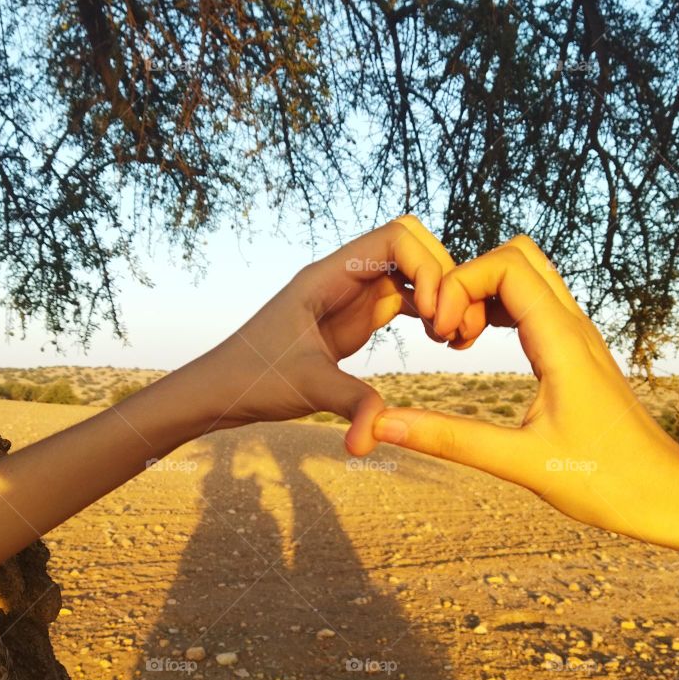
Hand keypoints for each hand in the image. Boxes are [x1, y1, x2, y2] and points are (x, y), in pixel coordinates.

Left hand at [204, 215, 458, 454]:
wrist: (223, 392)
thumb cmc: (252, 379)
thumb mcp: (308, 387)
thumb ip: (349, 404)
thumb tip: (371, 442)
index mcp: (328, 276)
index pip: (395, 237)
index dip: (426, 265)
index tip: (435, 313)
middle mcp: (343, 279)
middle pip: (411, 250)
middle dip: (442, 278)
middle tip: (451, 328)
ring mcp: (350, 299)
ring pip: (412, 276)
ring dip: (441, 296)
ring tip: (454, 337)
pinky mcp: (354, 322)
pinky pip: (403, 302)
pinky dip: (428, 314)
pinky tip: (443, 341)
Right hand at [371, 235, 678, 539]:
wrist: (666, 494)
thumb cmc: (606, 481)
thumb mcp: (520, 464)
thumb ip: (450, 440)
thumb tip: (384, 426)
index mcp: (562, 341)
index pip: (506, 266)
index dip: (461, 284)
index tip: (441, 333)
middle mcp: (574, 327)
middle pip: (516, 257)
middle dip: (469, 279)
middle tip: (447, 332)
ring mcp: (578, 337)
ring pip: (527, 278)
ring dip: (483, 294)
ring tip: (457, 341)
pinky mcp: (576, 354)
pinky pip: (533, 307)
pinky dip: (499, 312)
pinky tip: (478, 350)